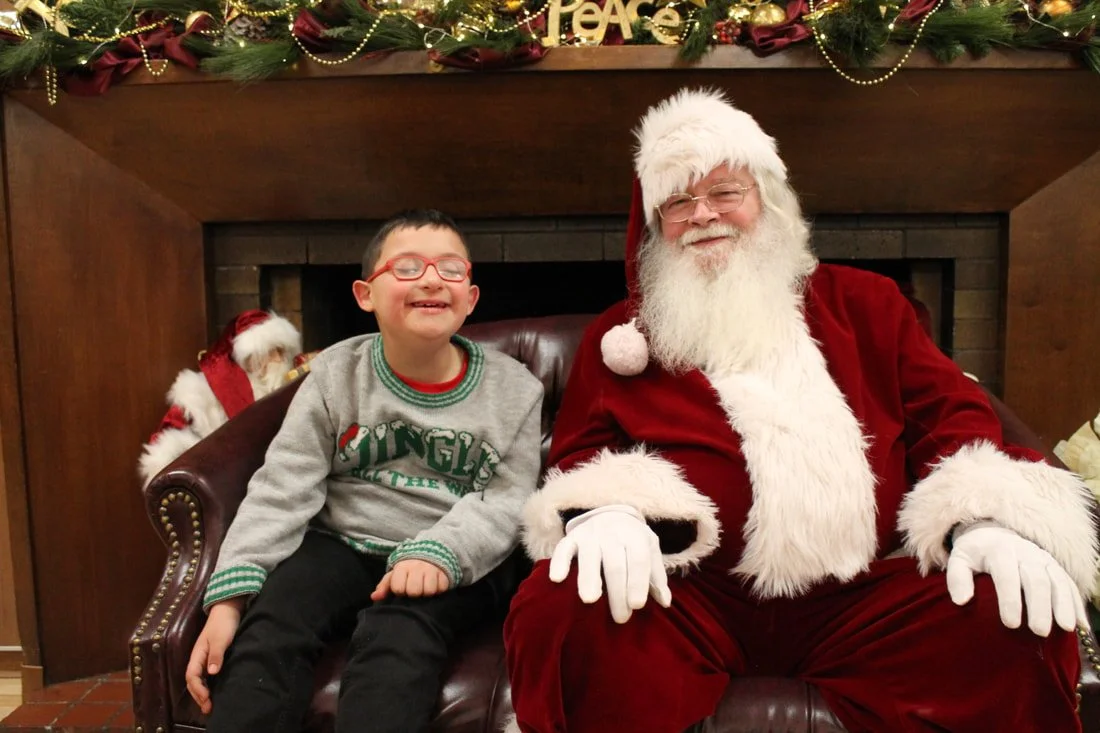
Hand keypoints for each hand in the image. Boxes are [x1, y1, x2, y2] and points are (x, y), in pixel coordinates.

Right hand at [185, 598, 244, 714]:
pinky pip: (206, 676)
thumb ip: (216, 655)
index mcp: (197, 654)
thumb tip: (211, 672)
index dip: (198, 688)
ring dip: (202, 693)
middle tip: (208, 708)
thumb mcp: (220, 639)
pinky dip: (208, 686)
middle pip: (193, 681)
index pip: (192, 676)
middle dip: (198, 695)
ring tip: (209, 705)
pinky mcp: (213, 658)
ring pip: (199, 680)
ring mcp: (205, 658)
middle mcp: (198, 658)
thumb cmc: (223, 624)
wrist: (228, 610)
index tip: (207, 697)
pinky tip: (214, 692)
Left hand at [371, 559, 449, 600]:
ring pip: (429, 591)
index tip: (402, 588)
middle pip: (414, 591)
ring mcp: (432, 569)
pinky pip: (441, 588)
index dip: (400, 591)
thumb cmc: (408, 569)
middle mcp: (417, 567)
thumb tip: (374, 597)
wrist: (430, 552)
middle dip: (414, 593)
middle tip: (415, 588)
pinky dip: (438, 589)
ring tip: (424, 587)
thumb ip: (384, 586)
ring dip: (426, 592)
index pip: (398, 588)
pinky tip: (434, 584)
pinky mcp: (444, 573)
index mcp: (402, 567)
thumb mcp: (395, 575)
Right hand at [549, 504, 670, 623]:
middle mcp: (612, 533)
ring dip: (589, 578)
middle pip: (615, 564)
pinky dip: (559, 562)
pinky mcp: (571, 537)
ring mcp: (590, 534)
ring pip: (589, 557)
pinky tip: (557, 579)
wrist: (611, 514)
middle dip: (617, 592)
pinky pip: (563, 548)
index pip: (638, 560)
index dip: (637, 582)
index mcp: (635, 536)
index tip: (637, 605)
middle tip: (620, 617)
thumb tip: (665, 602)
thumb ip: (656, 577)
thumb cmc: (633, 541)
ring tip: (590, 600)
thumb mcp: (650, 551)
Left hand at [946, 523, 1087, 636]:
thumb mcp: (959, 560)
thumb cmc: (975, 554)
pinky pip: (1069, 584)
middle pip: (1036, 580)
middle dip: (1039, 606)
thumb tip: (960, 601)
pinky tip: (1080, 625)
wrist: (994, 534)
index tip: (1010, 624)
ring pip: (1058, 580)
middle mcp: (1025, 553)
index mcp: (999, 551)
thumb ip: (957, 578)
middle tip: (1039, 631)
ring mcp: (1043, 559)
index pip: (1006, 576)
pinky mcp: (1055, 567)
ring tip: (1066, 628)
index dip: (1010, 600)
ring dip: (1063, 605)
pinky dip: (1076, 603)